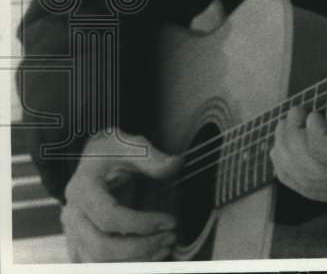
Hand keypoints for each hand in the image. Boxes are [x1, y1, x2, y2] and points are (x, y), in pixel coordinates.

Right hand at [61, 130, 180, 261]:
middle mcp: (73, 215)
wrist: (92, 160)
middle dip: (140, 247)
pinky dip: (123, 265)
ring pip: (98, 262)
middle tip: (170, 238)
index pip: (109, 217)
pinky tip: (149, 258)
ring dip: (134, 261)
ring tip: (165, 248)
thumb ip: (150, 156)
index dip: (142, 224)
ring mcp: (72, 233)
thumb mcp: (130, 145)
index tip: (170, 221)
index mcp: (83, 189)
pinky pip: (95, 265)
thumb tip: (175, 164)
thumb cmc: (112, 151)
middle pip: (101, 247)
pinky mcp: (78, 244)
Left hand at [270, 39, 326, 206]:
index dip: (317, 139)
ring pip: (309, 185)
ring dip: (286, 155)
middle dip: (293, 142)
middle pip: (317, 175)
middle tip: (291, 114)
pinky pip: (311, 191)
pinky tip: (283, 148)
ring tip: (284, 126)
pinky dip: (290, 171)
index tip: (312, 113)